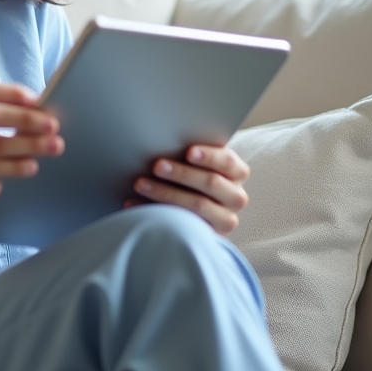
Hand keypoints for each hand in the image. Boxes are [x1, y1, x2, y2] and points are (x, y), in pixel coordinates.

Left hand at [127, 143, 249, 234]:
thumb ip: (192, 151)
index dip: (209, 156)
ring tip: (140, 184)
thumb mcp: (199, 161)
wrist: (194, 204)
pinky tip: (134, 203)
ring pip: (198, 206)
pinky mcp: (210, 237)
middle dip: (181, 173)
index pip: (227, 162)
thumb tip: (166, 133)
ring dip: (165, 193)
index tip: (188, 152)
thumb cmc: (192, 172)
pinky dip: (154, 211)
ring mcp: (225, 219)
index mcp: (237, 172)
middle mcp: (236, 196)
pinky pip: (183, 225)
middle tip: (157, 165)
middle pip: (211, 183)